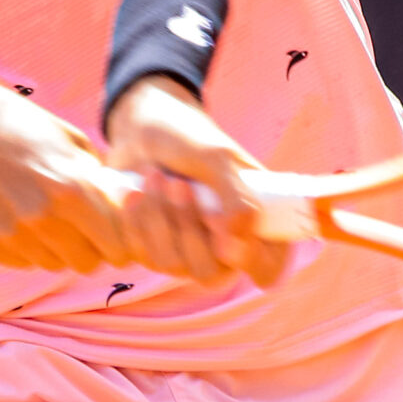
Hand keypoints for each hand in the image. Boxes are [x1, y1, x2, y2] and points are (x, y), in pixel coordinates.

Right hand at [0, 65, 138, 274]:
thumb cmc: (14, 124)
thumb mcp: (65, 138)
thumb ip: (97, 175)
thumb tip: (124, 205)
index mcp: (70, 188)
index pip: (116, 245)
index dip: (121, 244)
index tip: (116, 238)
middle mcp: (41, 218)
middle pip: (86, 264)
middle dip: (89, 250)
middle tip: (79, 229)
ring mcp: (9, 236)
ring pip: (52, 264)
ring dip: (54, 247)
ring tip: (39, 214)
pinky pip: (20, 261)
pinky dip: (23, 246)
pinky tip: (11, 214)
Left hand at [103, 77, 288, 287]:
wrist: (145, 127)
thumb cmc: (190, 136)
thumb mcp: (218, 158)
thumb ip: (235, 198)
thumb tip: (237, 242)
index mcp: (258, 223)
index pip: (269, 267)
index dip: (249, 259)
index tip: (221, 228)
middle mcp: (226, 246)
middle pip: (212, 274)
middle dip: (188, 227)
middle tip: (177, 183)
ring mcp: (189, 252)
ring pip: (173, 265)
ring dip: (158, 218)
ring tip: (154, 175)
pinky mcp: (155, 249)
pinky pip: (143, 256)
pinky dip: (136, 222)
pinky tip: (134, 191)